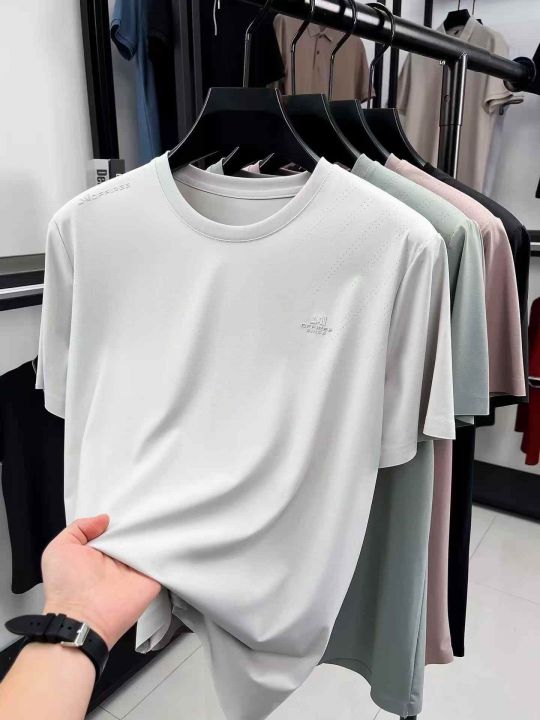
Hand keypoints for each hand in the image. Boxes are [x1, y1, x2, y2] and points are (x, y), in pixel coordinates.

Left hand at [41, 514, 160, 649]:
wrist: (82, 619)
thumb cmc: (65, 588)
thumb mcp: (60, 549)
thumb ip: (79, 528)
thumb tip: (104, 519)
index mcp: (96, 553)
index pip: (113, 529)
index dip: (118, 518)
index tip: (125, 506)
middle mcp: (116, 561)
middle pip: (133, 534)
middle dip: (137, 522)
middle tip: (142, 509)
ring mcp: (134, 570)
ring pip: (149, 545)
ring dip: (152, 533)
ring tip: (156, 518)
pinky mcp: (150, 580)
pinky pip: (162, 561)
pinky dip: (165, 550)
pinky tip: (165, 536)